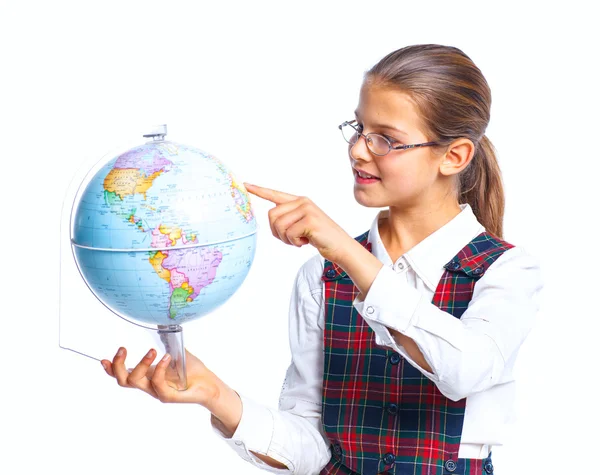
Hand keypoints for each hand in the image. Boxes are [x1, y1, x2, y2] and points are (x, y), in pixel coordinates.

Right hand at [101, 347, 221, 406]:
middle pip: (123, 380)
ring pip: (136, 382)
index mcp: (148, 376)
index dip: (111, 369)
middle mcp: (149, 385)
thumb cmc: (192, 369)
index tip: (103, 359)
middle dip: (118, 365)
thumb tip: (159, 323)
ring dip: (141, 364)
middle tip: (122, 349)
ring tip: (152, 350)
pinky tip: (167, 358)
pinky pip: (158, 385)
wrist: (209, 384)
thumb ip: (166, 341)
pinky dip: (160, 369)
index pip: (124, 375)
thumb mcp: (176, 351)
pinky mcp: (169, 397)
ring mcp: (157, 392)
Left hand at [244, 182, 353, 262]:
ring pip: (279, 226)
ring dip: (286, 239)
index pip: (275, 194)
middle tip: (291, 238)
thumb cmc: (319, 237)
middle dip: (276, 232)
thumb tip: (272, 219)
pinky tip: (306, 241)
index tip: (245, 185)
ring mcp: (307, 210)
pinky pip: (289, 234)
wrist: (340, 246)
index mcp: (299, 201)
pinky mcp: (310, 220)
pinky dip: (295, 242)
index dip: (259, 190)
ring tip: (300, 239)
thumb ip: (288, 218)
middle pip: (271, 215)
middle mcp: (302, 202)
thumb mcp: (302, 224)